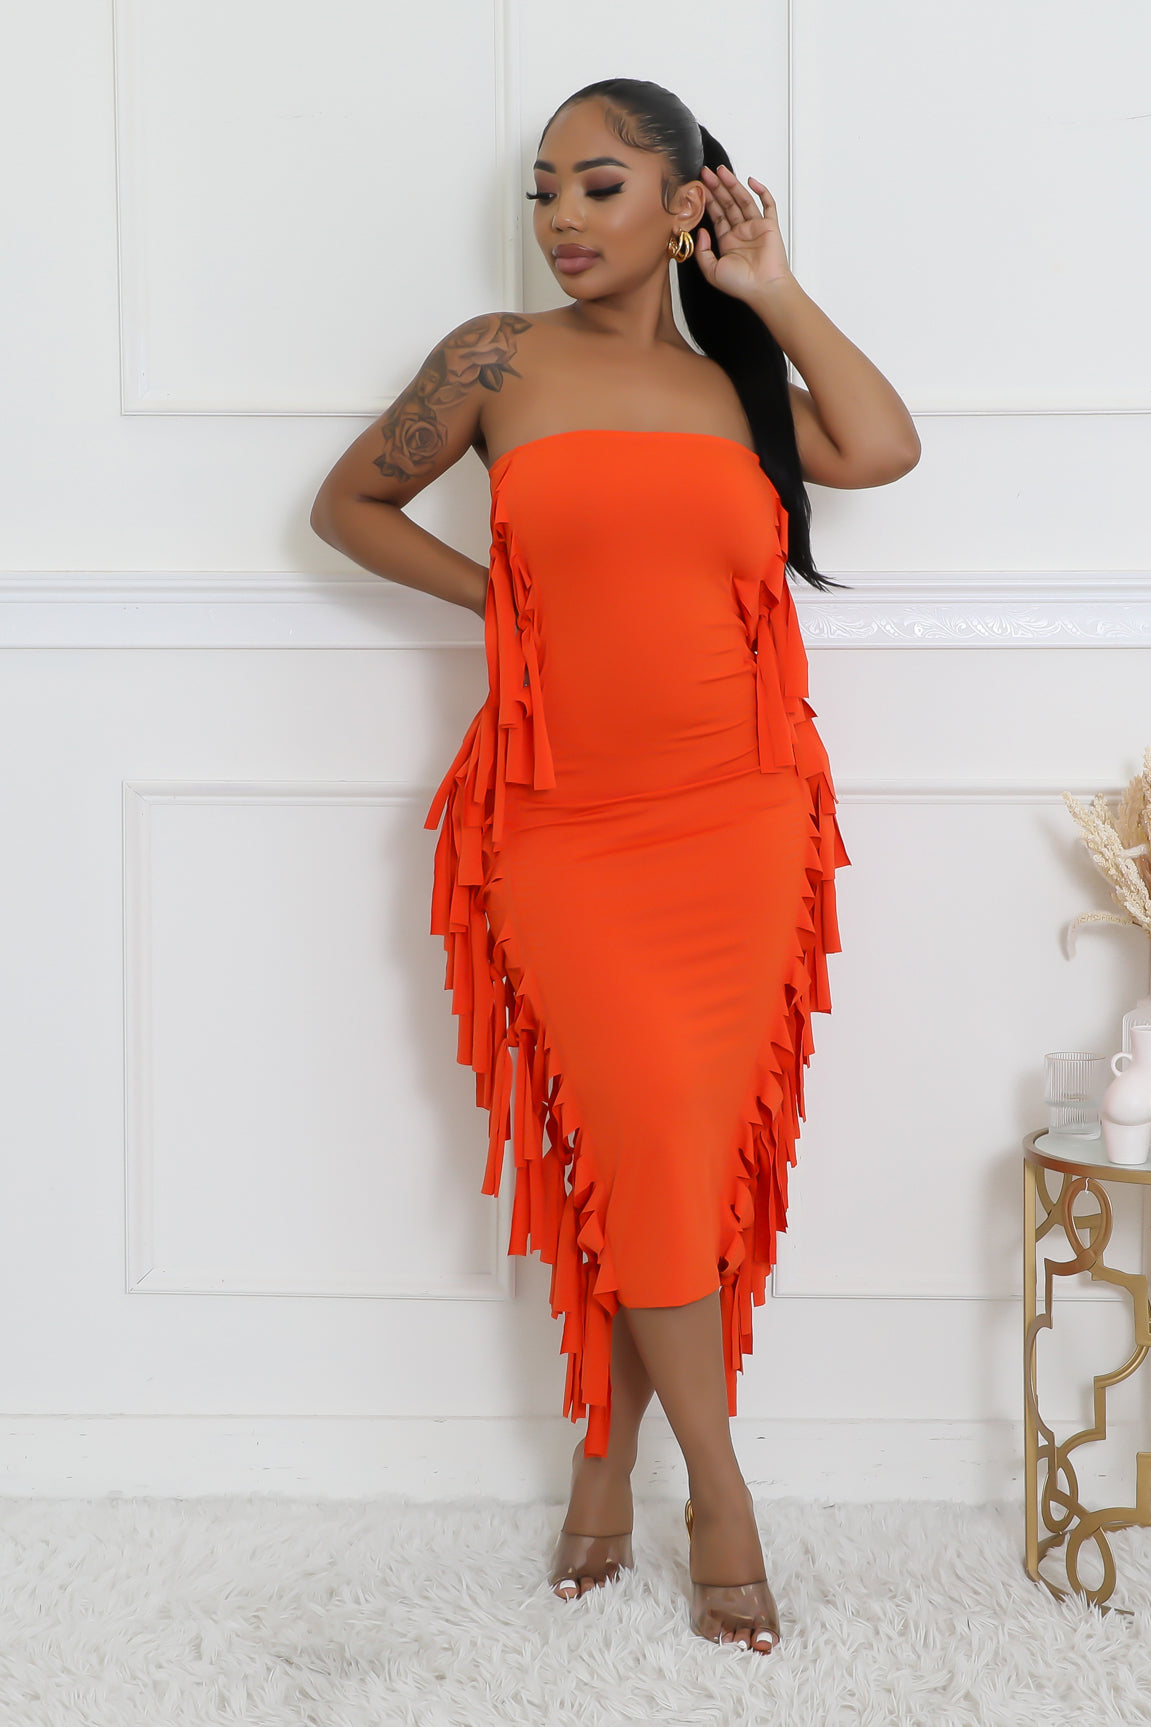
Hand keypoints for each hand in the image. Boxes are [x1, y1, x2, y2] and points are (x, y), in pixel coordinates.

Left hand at [694, 165, 792, 304]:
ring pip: (743, 200)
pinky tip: (751, 181)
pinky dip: (761, 191)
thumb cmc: (741, 285)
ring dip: (732, 185)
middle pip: (727, 203)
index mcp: (728, 242)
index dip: (707, 200)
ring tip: (721, 171)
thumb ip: (702, 252)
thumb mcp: (711, 271)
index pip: (716, 215)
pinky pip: (768, 204)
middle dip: (716, 187)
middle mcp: (741, 232)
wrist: (764, 289)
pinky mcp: (770, 226)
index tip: (698, 187)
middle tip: (705, 173)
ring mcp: (755, 228)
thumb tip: (701, 232)